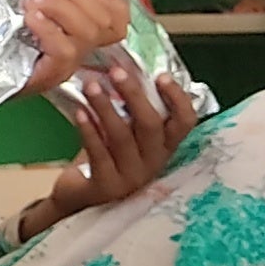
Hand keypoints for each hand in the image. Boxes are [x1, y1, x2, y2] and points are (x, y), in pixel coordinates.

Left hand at [10, 0, 132, 101]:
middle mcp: (83, 48)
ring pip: (88, 31)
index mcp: (82, 31)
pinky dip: (49, 28)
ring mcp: (71, 64)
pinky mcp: (55, 74)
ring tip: (33, 3)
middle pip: (104, 19)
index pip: (118, 17)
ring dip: (61, 8)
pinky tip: (30, 19)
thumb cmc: (5, 39)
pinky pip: (65, 49)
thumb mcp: (32, 6)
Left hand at [32, 61, 188, 228]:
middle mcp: (153, 162)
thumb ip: (131, 110)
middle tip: (116, 72)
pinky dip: (88, 129)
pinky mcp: (106, 186)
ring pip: (122, 136)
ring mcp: (131, 177)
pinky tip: (80, 112)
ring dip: (105, 107)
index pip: (185, 122)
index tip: (161, 76)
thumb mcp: (125, 133)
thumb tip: (125, 69)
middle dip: (133, 94)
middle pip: (150, 124)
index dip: (178, 98)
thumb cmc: (106, 156)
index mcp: (164, 146)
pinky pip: (99, 153)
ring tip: (90, 85)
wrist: (79, 196)